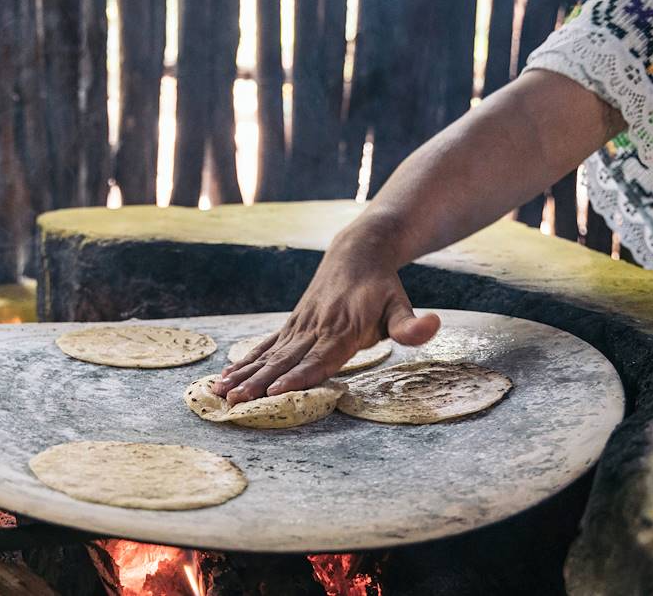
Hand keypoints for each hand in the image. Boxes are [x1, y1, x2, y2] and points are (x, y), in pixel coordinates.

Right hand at [212, 243, 440, 404]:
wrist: (357, 251)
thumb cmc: (382, 287)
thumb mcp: (401, 304)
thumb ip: (410, 325)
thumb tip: (432, 326)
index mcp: (343, 330)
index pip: (318, 359)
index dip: (297, 376)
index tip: (274, 391)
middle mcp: (316, 329)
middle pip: (284, 361)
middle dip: (258, 383)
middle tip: (235, 402)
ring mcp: (299, 327)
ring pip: (268, 355)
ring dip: (243, 375)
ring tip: (220, 393)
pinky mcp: (290, 326)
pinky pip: (263, 347)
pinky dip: (243, 363)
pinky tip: (223, 379)